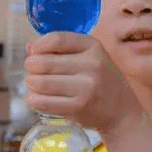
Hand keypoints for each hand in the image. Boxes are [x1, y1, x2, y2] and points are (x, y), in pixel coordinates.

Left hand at [24, 32, 145, 135]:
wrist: (121, 111)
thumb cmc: (101, 80)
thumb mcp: (90, 56)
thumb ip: (63, 48)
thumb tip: (29, 47)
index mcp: (93, 47)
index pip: (57, 40)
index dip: (38, 45)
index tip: (32, 51)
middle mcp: (92, 65)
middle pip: (43, 62)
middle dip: (31, 67)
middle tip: (34, 72)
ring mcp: (85, 87)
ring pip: (39, 83)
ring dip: (31, 84)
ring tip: (36, 85)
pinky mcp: (78, 107)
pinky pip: (42, 102)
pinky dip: (34, 99)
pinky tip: (38, 98)